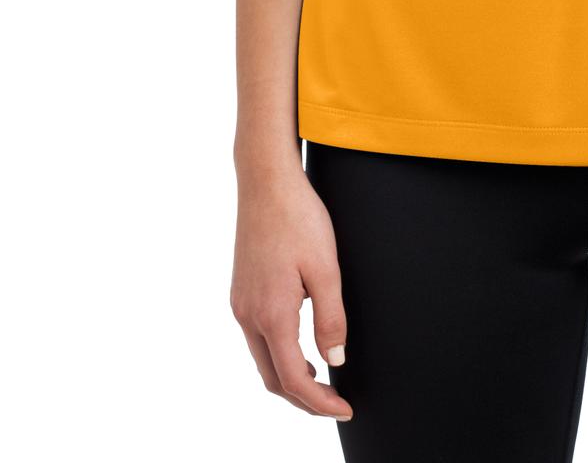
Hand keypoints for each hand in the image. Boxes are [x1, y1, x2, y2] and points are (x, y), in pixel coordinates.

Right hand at [230, 163, 353, 422]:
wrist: (266, 181)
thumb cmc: (299, 218)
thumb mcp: (326, 268)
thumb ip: (331, 318)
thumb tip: (335, 360)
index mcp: (271, 314)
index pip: (293, 379)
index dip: (319, 402)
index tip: (344, 408)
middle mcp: (248, 315)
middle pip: (273, 378)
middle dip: (303, 398)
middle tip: (335, 401)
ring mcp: (240, 303)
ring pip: (263, 359)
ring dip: (289, 377)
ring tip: (321, 379)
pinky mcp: (240, 291)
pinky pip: (257, 337)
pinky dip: (278, 353)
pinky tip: (299, 345)